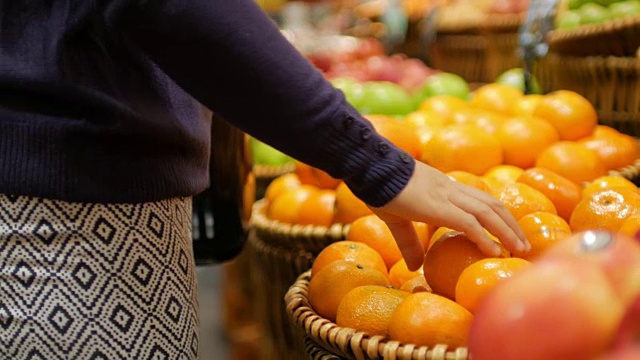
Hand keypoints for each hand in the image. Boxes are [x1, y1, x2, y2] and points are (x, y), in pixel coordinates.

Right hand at [370, 161, 529, 270]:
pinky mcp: (438, 207)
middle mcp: (450, 190)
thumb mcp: (397, 219)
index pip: (479, 198)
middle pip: (492, 204)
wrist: (371, 168)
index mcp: (443, 188)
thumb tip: (414, 267)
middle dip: (510, 224)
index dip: (497, 214)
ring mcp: (446, 196)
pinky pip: (468, 223)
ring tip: (519, 249)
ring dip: (507, 231)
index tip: (509, 230)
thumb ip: (409, 242)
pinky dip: (485, 237)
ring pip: (487, 212)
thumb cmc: (379, 189)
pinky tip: (495, 251)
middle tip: (523, 244)